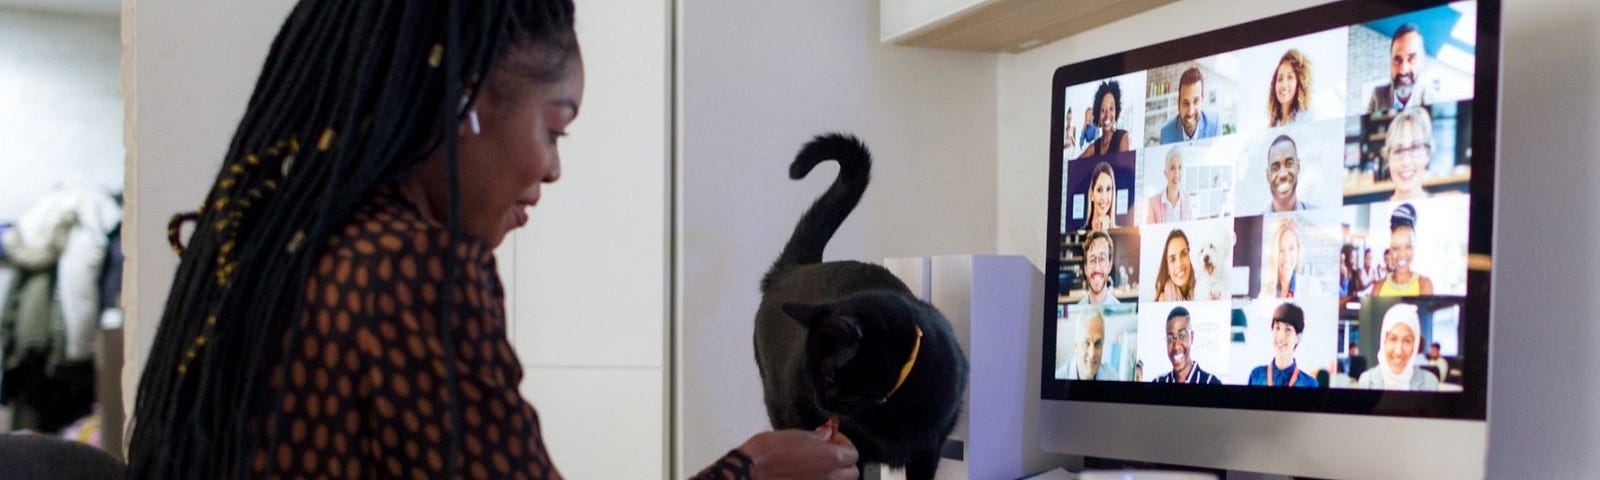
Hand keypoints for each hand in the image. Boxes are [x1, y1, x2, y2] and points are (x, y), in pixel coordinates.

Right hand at [736, 427, 857, 479]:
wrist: (751, 470)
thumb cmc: (771, 450)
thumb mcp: (798, 435)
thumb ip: (818, 439)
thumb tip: (826, 439)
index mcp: (832, 459)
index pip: (853, 454)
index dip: (843, 443)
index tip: (831, 439)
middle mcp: (831, 478)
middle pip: (852, 473)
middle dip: (844, 463)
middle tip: (829, 455)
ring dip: (835, 476)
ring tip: (819, 467)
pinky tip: (808, 476)